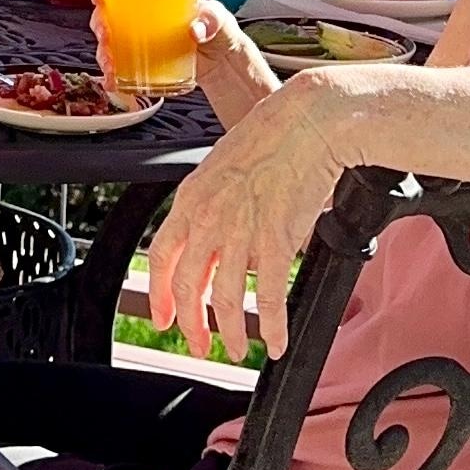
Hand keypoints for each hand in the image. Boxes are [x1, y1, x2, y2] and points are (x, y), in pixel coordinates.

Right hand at [88, 0, 273, 130]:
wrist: (225, 66)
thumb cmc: (220, 32)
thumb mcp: (221, 20)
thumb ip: (213, 20)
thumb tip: (196, 28)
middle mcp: (144, 15)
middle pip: (109, 12)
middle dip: (100, 22)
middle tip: (107, 33)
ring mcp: (141, 40)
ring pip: (109, 40)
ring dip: (103, 50)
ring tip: (111, 62)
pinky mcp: (143, 63)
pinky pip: (119, 65)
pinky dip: (111, 73)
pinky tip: (112, 80)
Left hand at [146, 75, 343, 361]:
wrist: (309, 120)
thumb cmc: (274, 137)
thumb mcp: (224, 168)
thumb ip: (214, 207)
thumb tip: (221, 243)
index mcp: (191, 198)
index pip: (161, 258)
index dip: (160, 295)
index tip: (164, 318)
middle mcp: (209, 217)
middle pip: (188, 286)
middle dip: (192, 325)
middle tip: (200, 345)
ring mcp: (241, 231)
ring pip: (224, 299)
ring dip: (231, 333)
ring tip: (239, 349)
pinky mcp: (277, 240)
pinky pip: (268, 298)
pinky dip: (271, 327)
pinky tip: (276, 341)